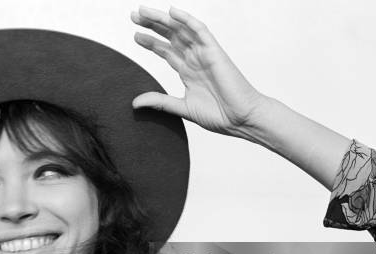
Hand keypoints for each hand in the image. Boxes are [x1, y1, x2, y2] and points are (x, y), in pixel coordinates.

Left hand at [131, 6, 267, 137]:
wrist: (241, 119)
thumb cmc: (219, 115)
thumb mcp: (182, 108)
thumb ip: (160, 102)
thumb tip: (134, 103)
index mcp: (188, 71)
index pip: (166, 51)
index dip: (151, 42)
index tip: (135, 36)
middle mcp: (195, 59)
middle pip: (170, 36)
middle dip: (152, 25)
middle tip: (134, 15)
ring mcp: (204, 54)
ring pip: (181, 30)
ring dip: (163, 19)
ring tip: (143, 11)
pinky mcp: (214, 52)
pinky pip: (200, 30)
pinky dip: (186, 20)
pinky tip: (172, 12)